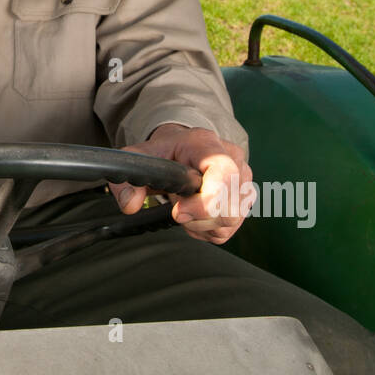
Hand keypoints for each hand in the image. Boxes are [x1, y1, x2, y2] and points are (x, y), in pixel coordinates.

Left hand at [110, 123, 252, 244]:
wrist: (181, 148)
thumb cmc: (164, 152)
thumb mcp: (139, 159)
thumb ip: (129, 180)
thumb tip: (130, 204)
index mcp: (207, 144)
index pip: (223, 174)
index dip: (204, 202)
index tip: (178, 212)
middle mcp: (233, 159)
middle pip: (229, 208)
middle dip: (197, 218)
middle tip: (176, 207)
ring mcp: (243, 180)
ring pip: (230, 222)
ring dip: (201, 225)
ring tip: (184, 207)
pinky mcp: (244, 199)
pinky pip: (228, 230)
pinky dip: (207, 230)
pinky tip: (195, 215)